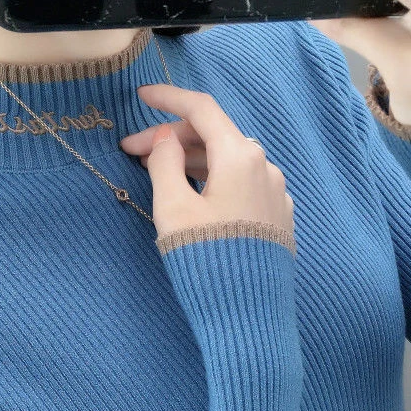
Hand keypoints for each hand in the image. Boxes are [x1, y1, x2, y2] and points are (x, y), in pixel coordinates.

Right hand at [120, 85, 294, 242]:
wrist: (249, 315)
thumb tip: (167, 139)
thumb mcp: (173, 209)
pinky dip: (212, 179)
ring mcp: (275, 192)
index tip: (141, 96)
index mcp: (240, 157)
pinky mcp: (277, 216)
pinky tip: (193, 193)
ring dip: (190, 160)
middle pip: (214, 136)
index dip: (168, 98)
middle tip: (133, 153)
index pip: (202, 110)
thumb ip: (164, 163)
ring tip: (156, 172)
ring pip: (227, 160)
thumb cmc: (206, 258)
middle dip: (172, 138)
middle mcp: (265, 166)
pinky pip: (241, 183)